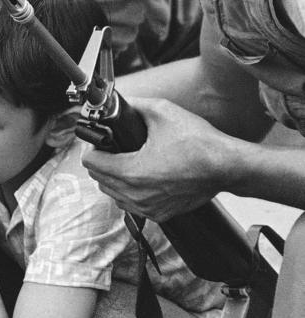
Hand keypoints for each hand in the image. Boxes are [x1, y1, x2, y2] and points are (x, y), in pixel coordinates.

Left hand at [82, 98, 228, 220]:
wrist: (228, 166)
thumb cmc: (199, 143)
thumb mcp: (162, 112)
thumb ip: (133, 106)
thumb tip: (117, 102)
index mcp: (131, 172)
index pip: (90, 163)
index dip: (92, 148)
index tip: (99, 141)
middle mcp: (136, 194)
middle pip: (98, 179)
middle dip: (101, 163)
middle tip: (111, 149)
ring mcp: (148, 207)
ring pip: (113, 195)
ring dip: (113, 179)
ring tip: (124, 163)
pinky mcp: (160, 214)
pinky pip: (132, 206)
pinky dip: (130, 193)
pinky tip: (140, 178)